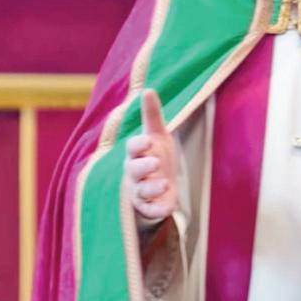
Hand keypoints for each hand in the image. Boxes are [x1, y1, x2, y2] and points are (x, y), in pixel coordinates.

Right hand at [124, 89, 179, 223]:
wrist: (159, 184)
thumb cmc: (155, 155)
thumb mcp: (157, 135)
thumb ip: (152, 115)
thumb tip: (148, 89)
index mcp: (136, 154)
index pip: (132, 148)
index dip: (138, 145)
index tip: (148, 141)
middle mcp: (134, 173)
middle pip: (133, 170)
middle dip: (144, 166)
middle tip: (156, 162)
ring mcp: (140, 191)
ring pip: (141, 191)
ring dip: (152, 188)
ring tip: (165, 184)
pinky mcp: (149, 207)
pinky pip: (151, 210)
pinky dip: (158, 211)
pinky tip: (169, 209)